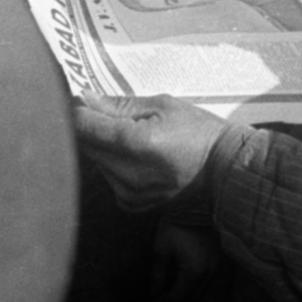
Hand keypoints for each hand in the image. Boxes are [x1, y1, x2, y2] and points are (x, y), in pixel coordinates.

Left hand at [74, 92, 226, 211]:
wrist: (223, 170)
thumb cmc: (197, 131)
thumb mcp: (162, 105)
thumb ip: (118, 104)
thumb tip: (84, 98)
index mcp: (137, 143)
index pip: (85, 126)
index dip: (78, 109)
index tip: (81, 99)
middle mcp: (128, 173)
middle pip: (85, 145)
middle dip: (91, 127)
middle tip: (110, 113)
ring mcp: (128, 193)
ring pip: (95, 161)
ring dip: (102, 146)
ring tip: (131, 135)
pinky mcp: (130, 204)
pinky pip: (108, 177)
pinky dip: (114, 164)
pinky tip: (137, 156)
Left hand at [151, 220, 219, 301]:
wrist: (195, 204)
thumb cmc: (175, 225)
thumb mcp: (161, 249)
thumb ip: (158, 274)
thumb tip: (154, 292)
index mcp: (194, 271)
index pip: (178, 297)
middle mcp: (208, 273)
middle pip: (192, 298)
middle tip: (162, 300)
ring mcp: (216, 266)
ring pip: (202, 291)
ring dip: (188, 296)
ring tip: (173, 294)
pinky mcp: (218, 258)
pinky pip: (208, 281)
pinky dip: (197, 287)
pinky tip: (186, 283)